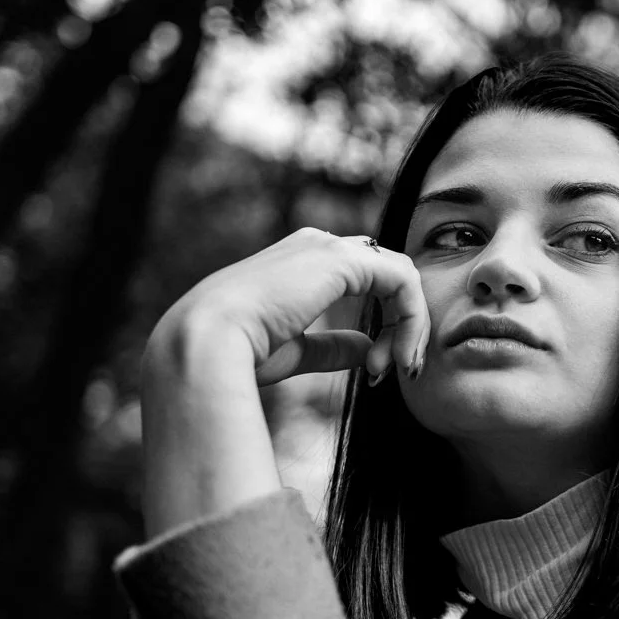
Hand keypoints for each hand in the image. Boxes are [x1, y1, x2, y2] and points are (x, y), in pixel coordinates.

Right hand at [148, 227, 430, 390]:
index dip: (382, 327)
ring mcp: (329, 247)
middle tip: (397, 371)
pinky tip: (397, 356)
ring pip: (401, 277)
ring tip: (401, 367)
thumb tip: (366, 350)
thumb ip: (331, 347)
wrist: (207, 342)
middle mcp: (317, 245)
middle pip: (388, 275)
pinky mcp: (343, 260)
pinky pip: (404, 281)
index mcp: (299, 262)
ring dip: (411, 326)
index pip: (365, 280)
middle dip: (404, 326)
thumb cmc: (237, 352)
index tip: (374, 373)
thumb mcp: (294, 350)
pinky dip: (411, 320)